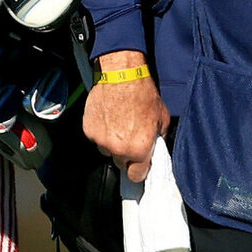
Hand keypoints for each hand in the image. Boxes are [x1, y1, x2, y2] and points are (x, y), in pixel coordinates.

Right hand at [83, 51, 170, 179]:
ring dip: (112, 143)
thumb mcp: (162, 119)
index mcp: (139, 149)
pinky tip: (108, 118)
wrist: (121, 76)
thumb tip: (154, 148)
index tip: (139, 165)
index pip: (136, 175)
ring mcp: (101, 140)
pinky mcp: (89, 131)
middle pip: (120, 163)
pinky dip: (101, 132)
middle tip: (130, 138)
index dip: (139, 170)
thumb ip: (158, 139)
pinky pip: (96, 139)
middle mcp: (118, 148)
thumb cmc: (142, 94)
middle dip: (126, 155)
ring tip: (118, 125)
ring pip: (107, 151)